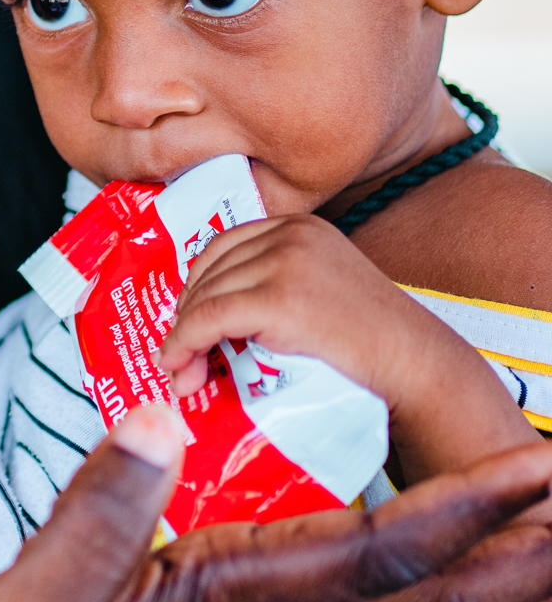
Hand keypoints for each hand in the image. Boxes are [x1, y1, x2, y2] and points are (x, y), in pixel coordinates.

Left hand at [157, 214, 527, 483]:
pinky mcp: (279, 299)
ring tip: (183, 373)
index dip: (196, 286)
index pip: (222, 247)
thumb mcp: (321, 293)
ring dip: (182, 338)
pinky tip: (180, 367)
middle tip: (180, 356)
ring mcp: (284, 263)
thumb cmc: (372, 344)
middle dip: (186, 314)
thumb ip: (275, 285)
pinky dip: (185, 343)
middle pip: (209, 270)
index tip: (186, 321)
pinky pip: (210, 318)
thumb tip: (206, 315)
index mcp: (298, 227)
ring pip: (205, 296)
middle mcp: (289, 234)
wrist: (421, 369)